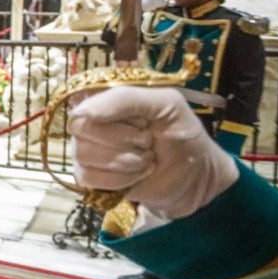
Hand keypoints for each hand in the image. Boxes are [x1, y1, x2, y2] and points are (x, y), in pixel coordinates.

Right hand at [67, 87, 237, 222]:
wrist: (195, 173)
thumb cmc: (181, 133)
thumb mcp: (166, 103)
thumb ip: (125, 98)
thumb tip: (85, 113)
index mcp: (105, 100)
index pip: (85, 107)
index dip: (112, 118)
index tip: (142, 123)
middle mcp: (90, 123)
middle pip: (82, 131)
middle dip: (124, 141)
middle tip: (148, 141)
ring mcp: (86, 150)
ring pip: (84, 156)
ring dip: (126, 161)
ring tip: (146, 159)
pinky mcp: (90, 177)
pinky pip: (89, 178)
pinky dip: (120, 179)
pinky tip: (138, 174)